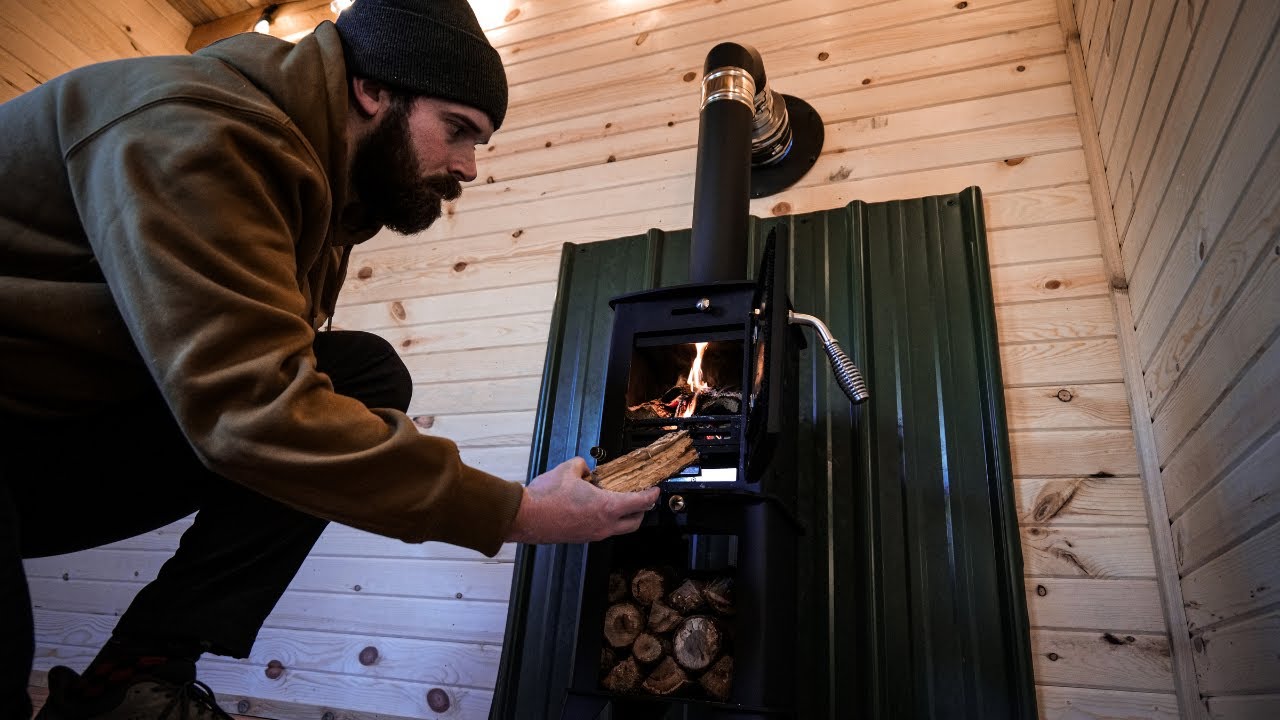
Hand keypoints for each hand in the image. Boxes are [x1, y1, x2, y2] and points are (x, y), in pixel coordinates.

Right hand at [506, 457, 659, 543]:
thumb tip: (585, 469)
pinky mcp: (581, 538)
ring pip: (618, 529)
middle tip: (641, 498)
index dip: (651, 495)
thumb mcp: (568, 469)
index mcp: (606, 507)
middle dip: (642, 510)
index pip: (640, 503)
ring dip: (623, 517)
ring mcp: (592, 535)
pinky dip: (605, 520)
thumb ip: (582, 465)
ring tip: (617, 502)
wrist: (525, 518)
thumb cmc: (546, 497)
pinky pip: (602, 530)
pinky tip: (594, 508)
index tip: (655, 490)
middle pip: (635, 522)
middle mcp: (603, 525)